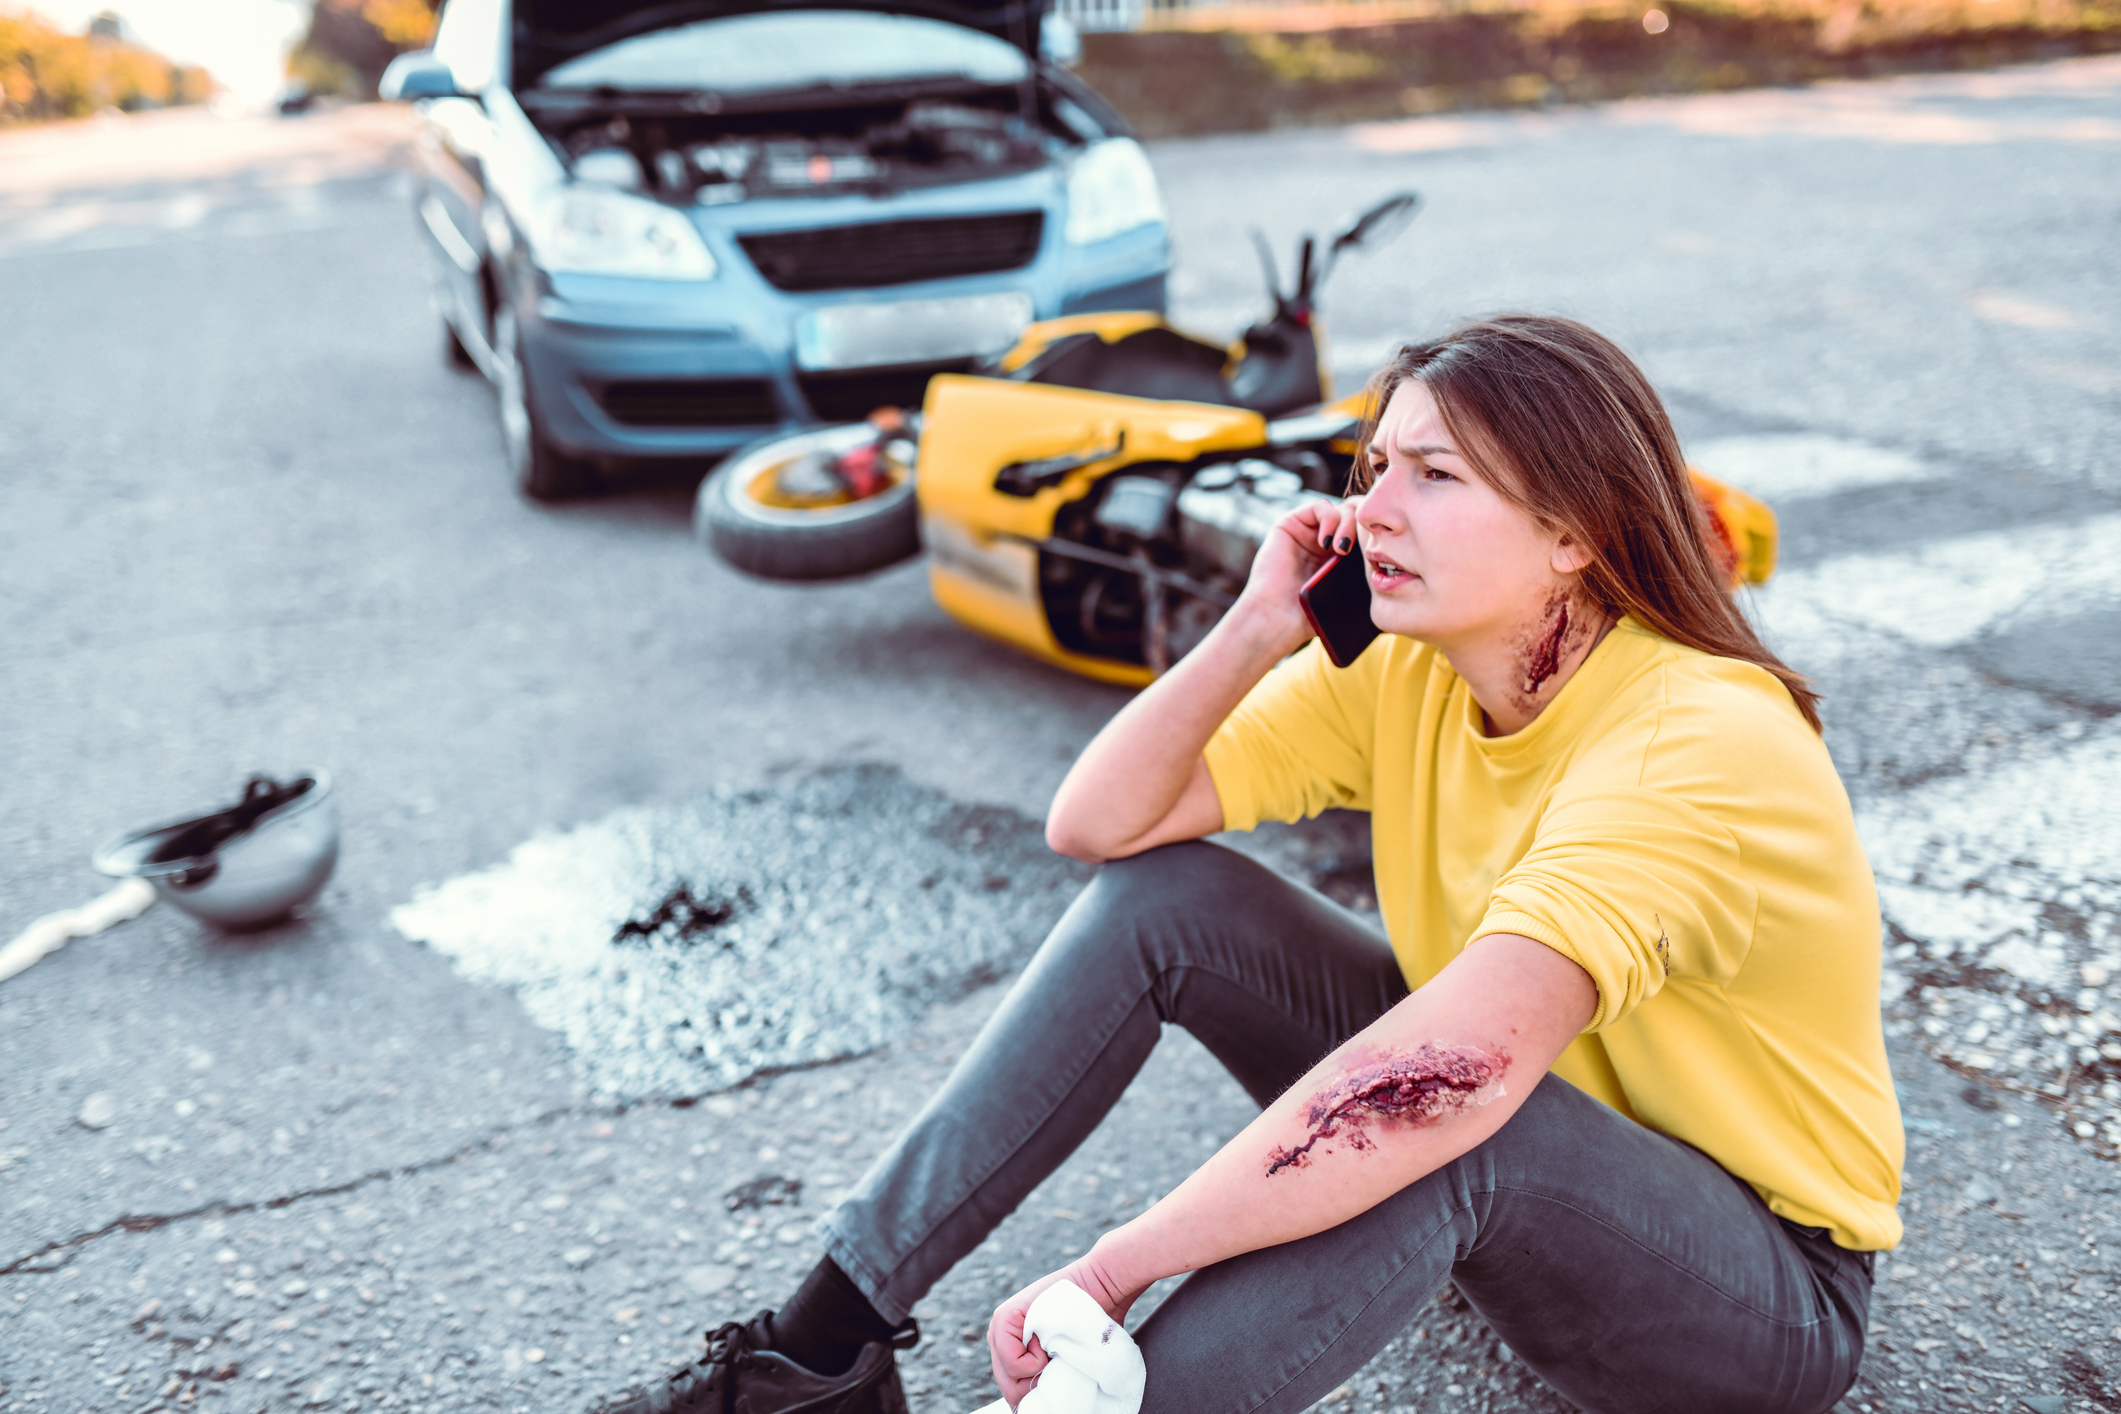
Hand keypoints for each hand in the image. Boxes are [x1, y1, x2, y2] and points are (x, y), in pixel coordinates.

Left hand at [986, 1248, 1140, 1408]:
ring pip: (1009, 1378)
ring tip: (1057, 1350)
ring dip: (1039, 1374)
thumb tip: (1037, 1410)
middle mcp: (998, 1338)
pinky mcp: (1003, 1318)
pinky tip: (1049, 1342)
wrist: (1102, 1288)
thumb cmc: (1093, 1328)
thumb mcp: (1066, 1361)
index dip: (1036, 1400)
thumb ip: (1047, 1380)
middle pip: (1008, 1388)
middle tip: (1061, 1366)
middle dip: (1037, 1389)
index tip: (1059, 1384)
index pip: (1012, 1393)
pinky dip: (1034, 1361)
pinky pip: (1012, 1363)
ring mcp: (998, 1327)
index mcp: (1010, 1350)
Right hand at [1227, 493, 1365, 655]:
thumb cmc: (1311, 615)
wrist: (1279, 617)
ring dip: (1348, 524)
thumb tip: (1398, 570)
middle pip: (1358, 515)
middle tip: (1364, 546)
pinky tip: (1329, 542)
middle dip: (1365, 526)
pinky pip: (1320, 507)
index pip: (1367, 531)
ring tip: (1343, 549)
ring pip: (1342, 508)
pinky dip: (1330, 519)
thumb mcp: (1349, 595)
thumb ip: (1366, 577)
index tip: (1381, 554)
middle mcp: (1325, 540)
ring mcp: (1308, 531)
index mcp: (1341, 556)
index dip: (1377, 535)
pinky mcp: (1290, 523)